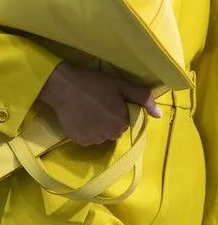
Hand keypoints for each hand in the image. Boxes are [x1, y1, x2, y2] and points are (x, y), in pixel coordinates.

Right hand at [39, 62, 161, 146]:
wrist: (63, 86)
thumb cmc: (94, 83)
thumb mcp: (121, 85)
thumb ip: (143, 98)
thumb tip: (160, 115)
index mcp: (122, 122)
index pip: (124, 123)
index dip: (117, 112)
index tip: (107, 102)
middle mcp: (110, 135)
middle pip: (113, 132)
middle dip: (108, 122)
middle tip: (97, 106)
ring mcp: (93, 139)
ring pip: (100, 137)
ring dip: (96, 128)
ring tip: (87, 112)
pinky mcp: (79, 141)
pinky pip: (87, 140)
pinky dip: (85, 132)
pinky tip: (80, 118)